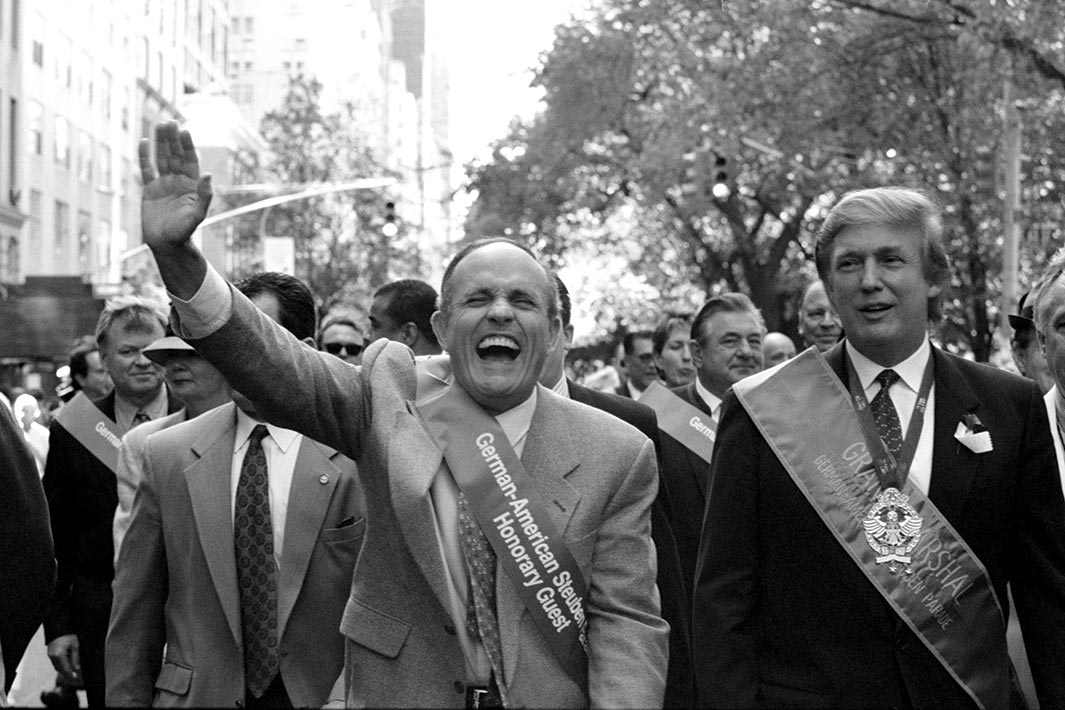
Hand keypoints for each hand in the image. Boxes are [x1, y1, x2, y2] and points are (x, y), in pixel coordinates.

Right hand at [46, 634, 80, 680]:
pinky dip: (61, 665)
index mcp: (58, 655)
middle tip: (75, 677)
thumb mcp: (75, 646)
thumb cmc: (69, 636)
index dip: (71, 674)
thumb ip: (75, 658)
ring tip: (72, 672)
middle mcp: (52, 656)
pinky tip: (67, 665)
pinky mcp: (50, 653)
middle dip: (67, 674)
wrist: (60, 628)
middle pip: (60, 669)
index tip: (76, 678)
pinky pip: (55, 663)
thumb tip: (77, 669)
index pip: (65, 669)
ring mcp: (50, 655)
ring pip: (57, 667)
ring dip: (64, 670)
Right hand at [139, 121, 212, 249]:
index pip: (190, 161)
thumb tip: (208, 175)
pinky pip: (147, 169)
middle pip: (175, 156)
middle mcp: (178, 181)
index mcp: (192, 186)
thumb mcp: (197, 215)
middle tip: (170, 122)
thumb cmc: (184, 231)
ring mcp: (164, 184)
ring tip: (160, 124)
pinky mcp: (150, 190)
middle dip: (173, 139)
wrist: (166, 244)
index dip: (187, 146)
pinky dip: (145, 156)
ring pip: (161, 158)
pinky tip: (145, 142)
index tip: (184, 130)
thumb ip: (204, 196)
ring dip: (161, 143)